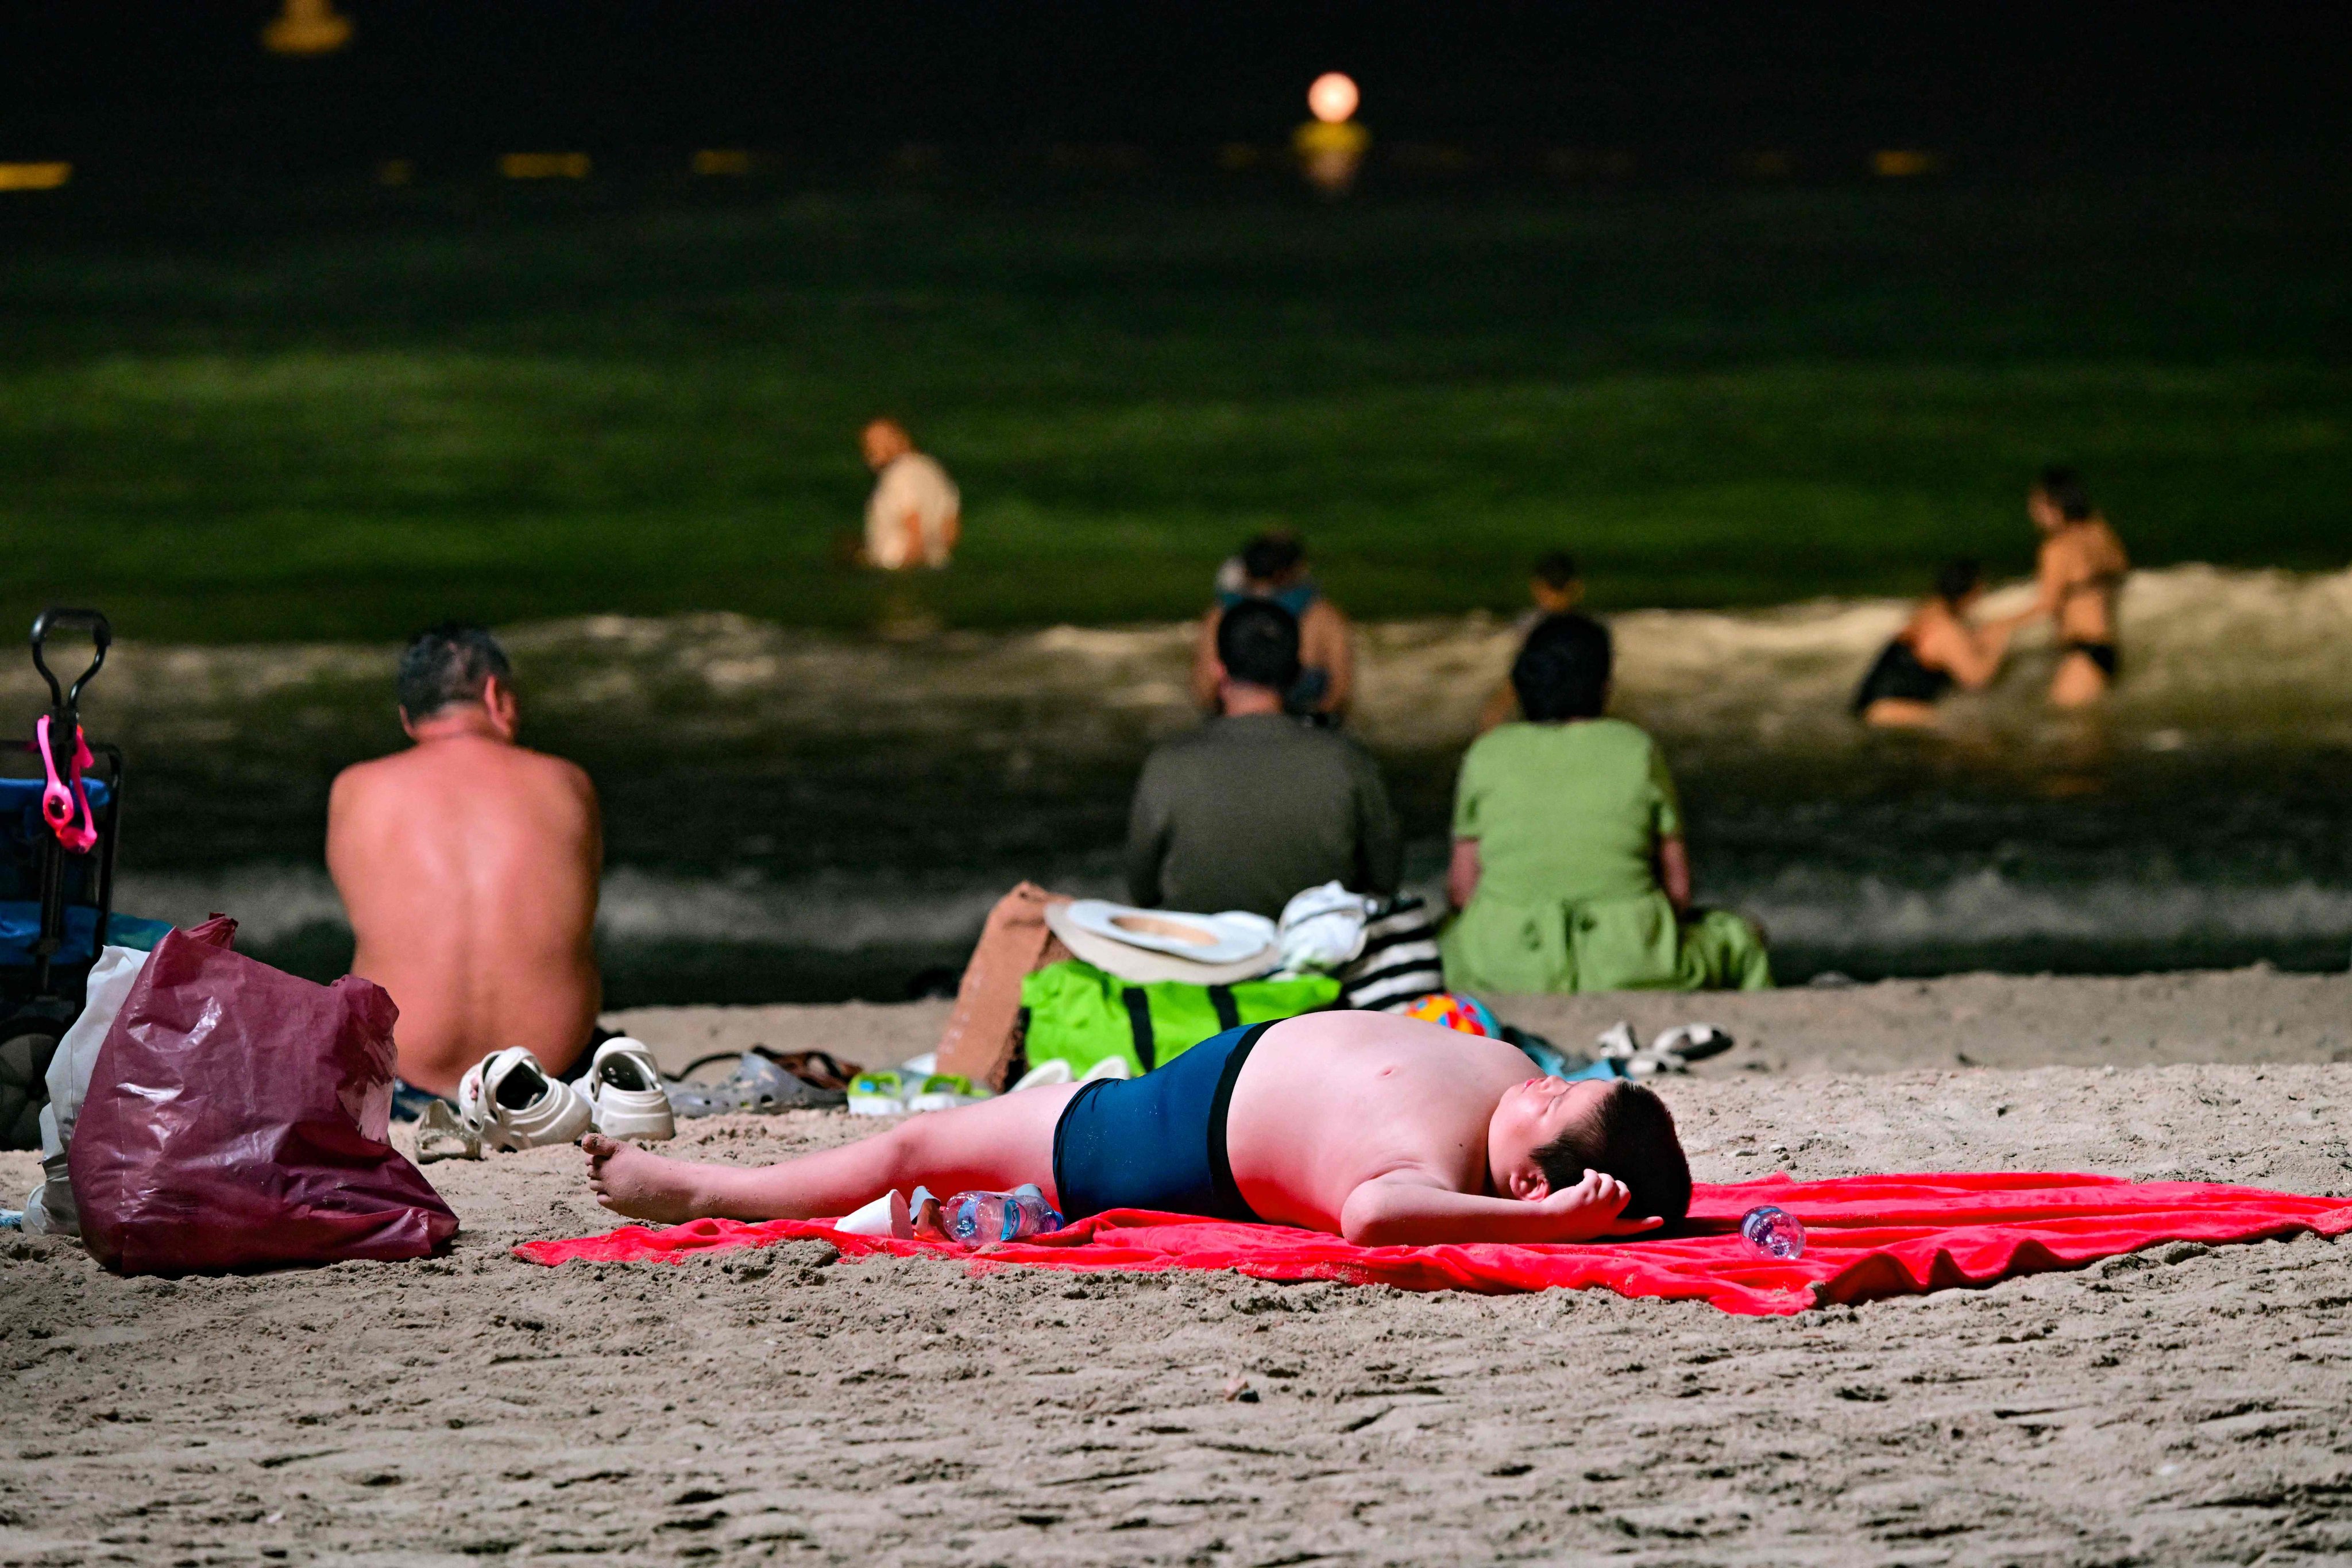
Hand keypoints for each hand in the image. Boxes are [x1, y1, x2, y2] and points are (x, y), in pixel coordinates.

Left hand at [1535, 1170, 1662, 1240]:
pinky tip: (1585, 1175)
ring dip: (1603, 1176)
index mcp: (1605, 1228)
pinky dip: (1591, 1173)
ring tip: (1592, 1176)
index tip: (1661, 1220)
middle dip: (1620, 1184)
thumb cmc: (1560, 1224)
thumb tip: (1605, 1193)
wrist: (1546, 1224)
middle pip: (1626, 1195)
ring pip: (1611, 1183)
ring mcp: (1597, 1205)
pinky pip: (1596, 1177)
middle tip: (1608, 1182)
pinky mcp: (1587, 1193)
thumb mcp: (1585, 1224)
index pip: (1631, 1228)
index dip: (1646, 1224)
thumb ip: (1598, 1213)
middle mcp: (1605, 1217)